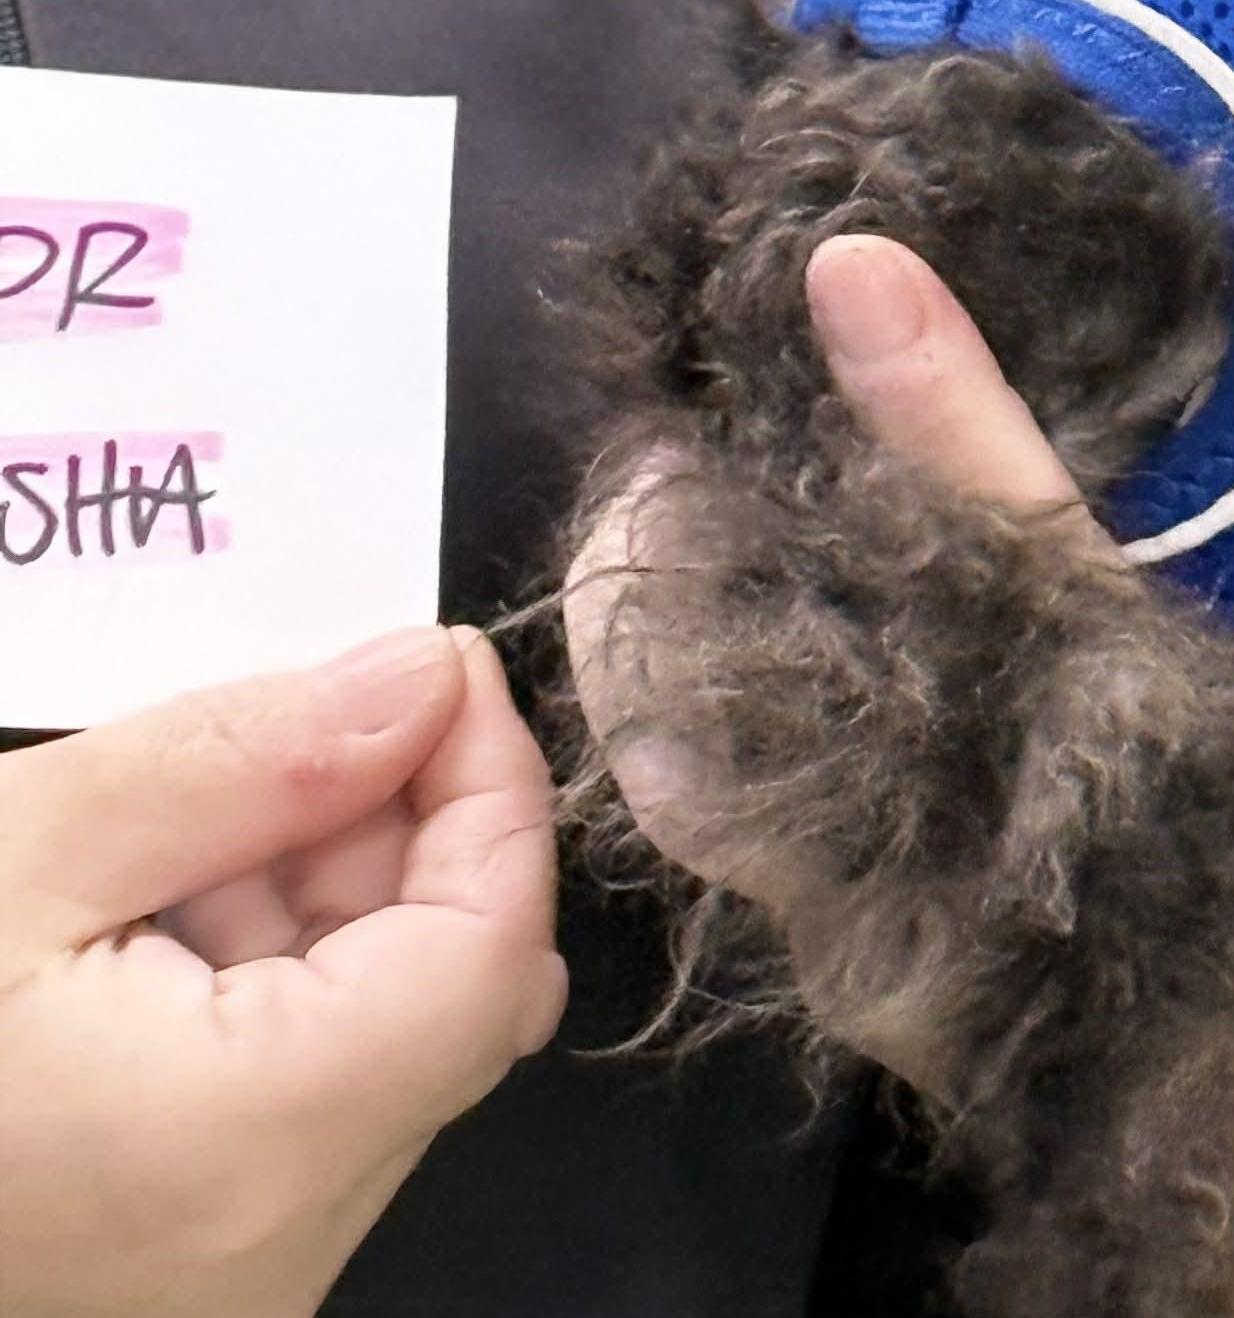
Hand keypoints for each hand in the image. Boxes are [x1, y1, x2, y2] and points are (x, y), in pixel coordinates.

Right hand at [0, 627, 568, 1317]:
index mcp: (254, 1146)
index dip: (491, 788)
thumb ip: (241, 758)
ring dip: (316, 903)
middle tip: (303, 720)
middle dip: (398, 833)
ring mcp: (221, 1288)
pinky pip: (277, 1110)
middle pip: (445, 998)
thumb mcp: (14, 855)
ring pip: (366, 1048)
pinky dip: (248, 987)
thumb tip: (417, 679)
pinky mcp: (164, 1283)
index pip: (493, 948)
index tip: (434, 670)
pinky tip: (147, 910)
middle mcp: (272, 1253)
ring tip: (191, 813)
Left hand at [569, 233, 1233, 1234]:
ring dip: (668, 646)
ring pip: (738, 787)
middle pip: (807, 687)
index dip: (941, 413)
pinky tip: (659, 663)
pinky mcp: (894, 993)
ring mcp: (930, 948)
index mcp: (1175, 770)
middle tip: (659, 419)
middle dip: (712, 548)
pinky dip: (688, 753)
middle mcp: (1025, 861)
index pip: (1028, 570)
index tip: (855, 274)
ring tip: (641, 501)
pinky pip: (747, 863)